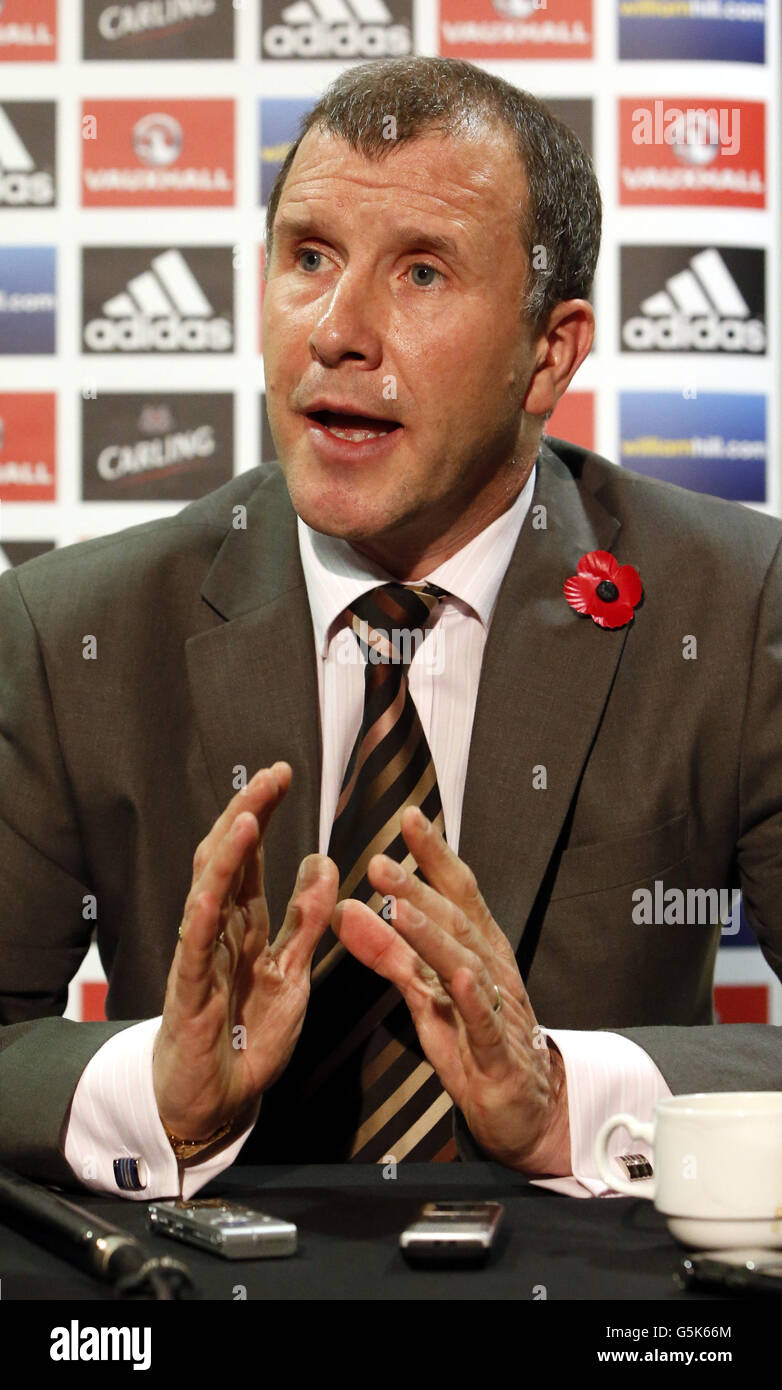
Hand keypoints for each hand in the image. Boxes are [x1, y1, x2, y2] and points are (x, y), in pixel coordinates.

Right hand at [153, 762, 337, 1144]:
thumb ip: (306, 921)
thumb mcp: (293, 972)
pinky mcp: (189, 993)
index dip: (263, 813)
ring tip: (248, 815)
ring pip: (207, 894)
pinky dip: (202, 918)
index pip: (249, 856)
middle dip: (246, 814)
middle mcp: (217, 930)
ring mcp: (199, 957)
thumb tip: (323, 862)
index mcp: (243, 924)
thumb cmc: (248, 1036)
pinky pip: (193, 951)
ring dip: (226, 856)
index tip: (283, 774)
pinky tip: (213, 891)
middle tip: (271, 776)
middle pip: (226, 859)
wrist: (218, 1100)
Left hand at [332, 806, 570, 1174]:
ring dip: (433, 934)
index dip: (435, 854)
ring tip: (399, 909)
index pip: (458, 892)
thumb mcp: (426, 992)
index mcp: (478, 950)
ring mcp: (498, 1010)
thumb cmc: (474, 1041)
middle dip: (418, 889)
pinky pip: (486, 1023)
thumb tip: (344, 908)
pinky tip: (460, 977)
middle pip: (455, 921)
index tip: (409, 817)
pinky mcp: (498, 1056)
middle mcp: (491, 970)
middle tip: (378, 862)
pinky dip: (475, 999)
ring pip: (466, 964)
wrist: (526, 1109)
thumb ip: (388, 951)